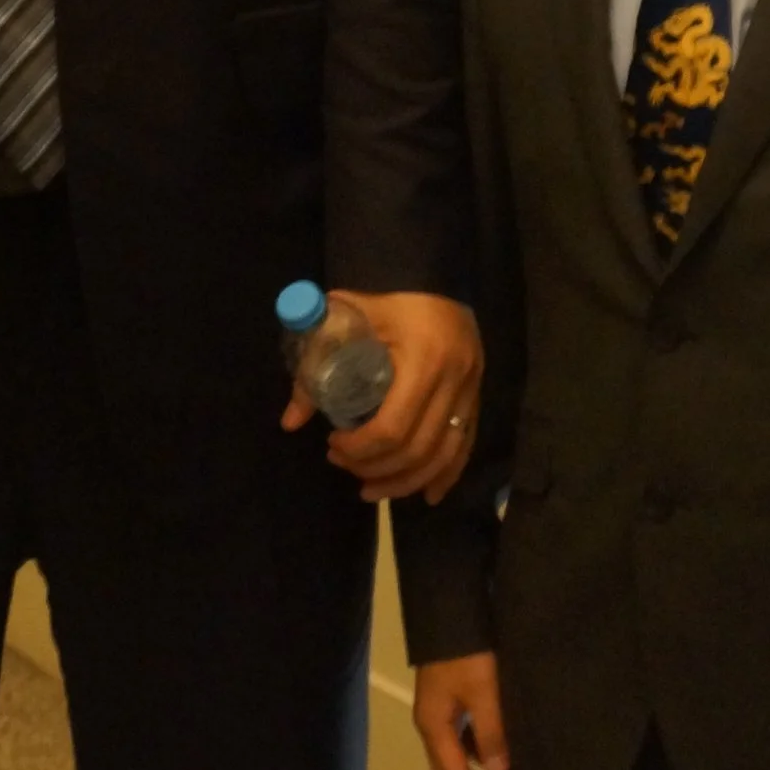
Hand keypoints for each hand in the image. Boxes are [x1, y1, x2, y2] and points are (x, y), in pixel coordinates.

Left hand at [281, 290, 482, 502]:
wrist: (435, 272)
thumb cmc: (386, 295)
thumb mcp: (346, 321)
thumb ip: (315, 367)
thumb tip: (290, 421)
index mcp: (422, 359)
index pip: (392, 427)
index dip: (360, 448)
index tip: (333, 445)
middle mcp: (454, 379)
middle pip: (418, 449)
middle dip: (377, 468)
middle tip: (344, 465)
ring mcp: (472, 389)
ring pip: (444, 455)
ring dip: (406, 481)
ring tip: (371, 489)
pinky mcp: (478, 395)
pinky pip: (465, 446)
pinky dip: (445, 476)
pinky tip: (426, 496)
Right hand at [413, 651, 514, 769]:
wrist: (449, 608)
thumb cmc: (466, 651)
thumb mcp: (483, 691)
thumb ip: (491, 732)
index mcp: (435, 728)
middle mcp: (432, 726)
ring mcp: (439, 714)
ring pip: (458, 761)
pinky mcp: (450, 702)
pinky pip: (465, 743)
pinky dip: (482, 759)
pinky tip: (502, 760)